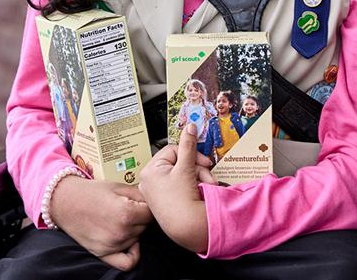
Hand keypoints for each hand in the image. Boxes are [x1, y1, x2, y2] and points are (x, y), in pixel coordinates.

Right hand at [49, 175, 151, 270]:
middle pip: (145, 227)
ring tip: (119, 218)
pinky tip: (128, 242)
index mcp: (127, 212)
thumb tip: (155, 201)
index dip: (147, 205)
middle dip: (140, 217)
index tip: (140, 202)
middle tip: (128, 207)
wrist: (66, 202)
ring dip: (134, 230)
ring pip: (137, 239)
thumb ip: (141, 194)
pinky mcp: (103, 254)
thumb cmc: (91, 192)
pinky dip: (132, 253)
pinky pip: (127, 262)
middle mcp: (121, 232)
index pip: (151, 213)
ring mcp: (113, 245)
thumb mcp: (118, 186)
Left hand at [138, 123, 211, 252]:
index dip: (191, 154)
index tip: (203, 161)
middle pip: (178, 163)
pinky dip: (191, 186)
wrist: (187, 228)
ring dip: (197, 178)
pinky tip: (198, 192)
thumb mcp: (186, 168)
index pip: (173, 150)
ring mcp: (157, 191)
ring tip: (205, 186)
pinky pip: (180, 186)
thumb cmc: (181, 201)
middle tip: (206, 176)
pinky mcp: (165, 201)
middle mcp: (150, 180)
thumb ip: (189, 145)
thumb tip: (189, 128)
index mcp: (150, 170)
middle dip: (196, 169)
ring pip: (181, 174)